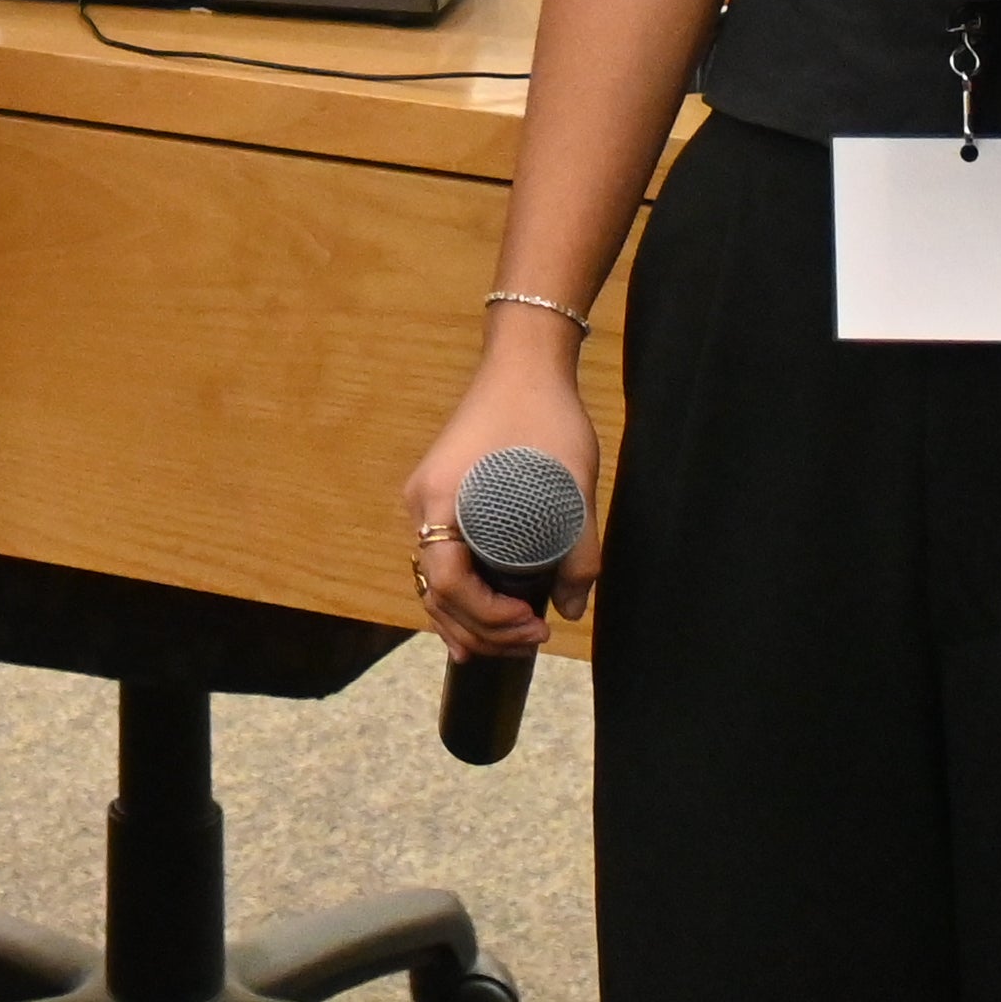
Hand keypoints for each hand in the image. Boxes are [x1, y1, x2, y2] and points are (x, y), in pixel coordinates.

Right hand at [397, 324, 601, 662]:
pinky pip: (441, 559)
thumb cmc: (545, 415)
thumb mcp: (572, 485)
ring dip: (468, 617)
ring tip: (510, 640)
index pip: (449, 583)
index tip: (533, 624)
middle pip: (435, 592)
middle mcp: (423, 503)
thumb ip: (577, 552)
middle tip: (532, 640)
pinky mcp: (441, 496)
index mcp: (442, 499)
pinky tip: (480, 618)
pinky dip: (458, 594)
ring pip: (434, 580)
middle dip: (481, 629)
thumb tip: (571, 612)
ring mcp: (428, 499)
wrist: (524, 361)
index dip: (488, 618)